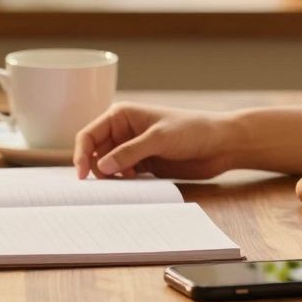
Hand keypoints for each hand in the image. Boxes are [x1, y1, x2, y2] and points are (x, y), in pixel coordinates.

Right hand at [73, 103, 241, 179]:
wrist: (220, 144)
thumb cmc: (192, 130)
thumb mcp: (159, 138)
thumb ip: (129, 152)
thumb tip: (101, 166)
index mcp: (121, 115)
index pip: (89, 134)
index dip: (80, 153)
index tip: (81, 175)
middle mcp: (123, 131)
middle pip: (94, 152)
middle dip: (95, 168)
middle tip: (104, 185)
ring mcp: (133, 149)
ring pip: (107, 166)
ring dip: (110, 177)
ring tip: (125, 181)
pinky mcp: (143, 164)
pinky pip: (122, 175)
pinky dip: (122, 182)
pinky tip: (134, 183)